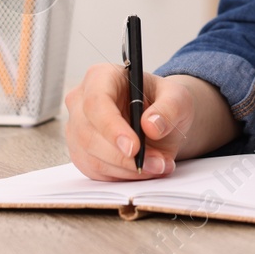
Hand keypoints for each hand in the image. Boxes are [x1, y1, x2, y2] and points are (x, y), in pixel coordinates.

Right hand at [64, 65, 202, 180]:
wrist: (158, 120)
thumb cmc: (163, 102)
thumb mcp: (178, 98)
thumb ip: (169, 108)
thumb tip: (151, 126)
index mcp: (101, 77)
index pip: (96, 102)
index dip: (112, 127)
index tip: (134, 147)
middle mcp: (81, 100)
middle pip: (88, 134)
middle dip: (124, 157)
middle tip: (157, 163)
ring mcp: (77, 128)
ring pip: (91, 158)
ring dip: (126, 169)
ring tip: (158, 166)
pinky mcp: (81, 152)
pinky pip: (95, 172)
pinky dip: (122, 176)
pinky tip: (143, 170)